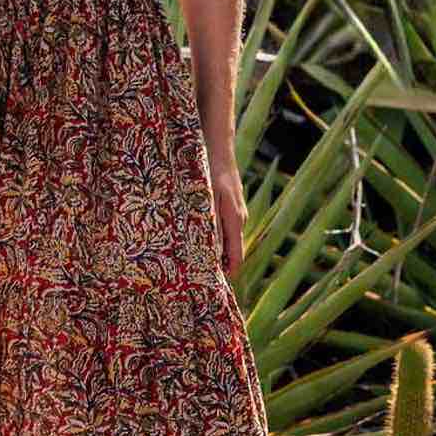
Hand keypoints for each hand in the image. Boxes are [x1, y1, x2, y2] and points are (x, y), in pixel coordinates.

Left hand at [207, 152, 248, 276]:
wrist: (217, 148)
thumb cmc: (208, 173)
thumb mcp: (205, 201)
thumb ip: (209, 227)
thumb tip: (210, 254)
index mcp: (234, 221)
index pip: (236, 258)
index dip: (228, 274)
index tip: (215, 286)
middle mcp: (239, 219)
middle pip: (233, 251)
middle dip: (220, 264)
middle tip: (199, 276)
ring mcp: (237, 211)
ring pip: (228, 239)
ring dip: (216, 249)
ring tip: (195, 259)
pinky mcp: (231, 205)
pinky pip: (225, 227)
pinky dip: (216, 236)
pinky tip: (199, 236)